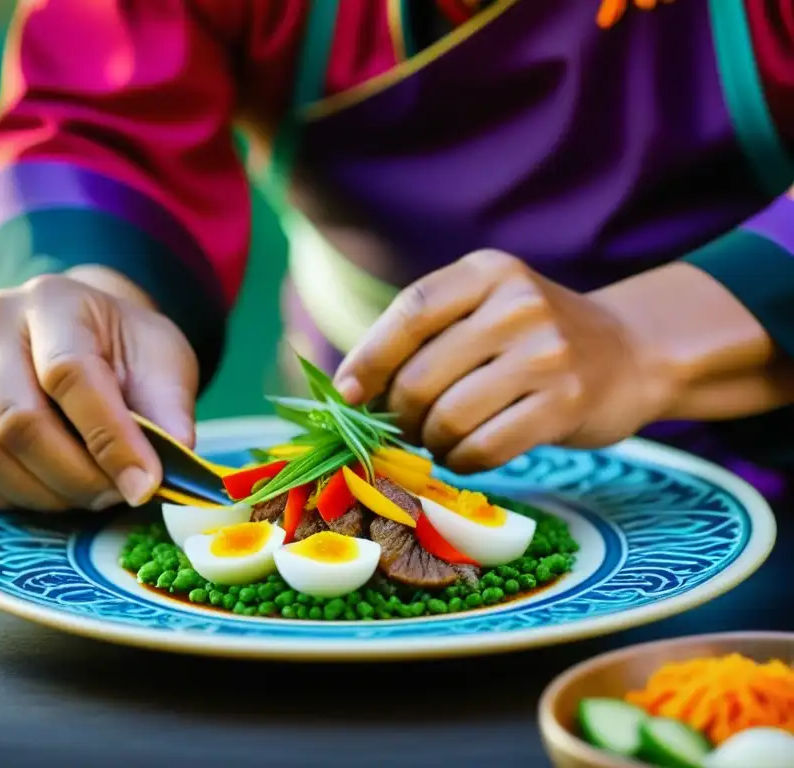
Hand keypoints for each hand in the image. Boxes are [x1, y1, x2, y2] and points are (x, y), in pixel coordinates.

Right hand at [0, 269, 198, 510]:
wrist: (87, 337)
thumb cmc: (126, 349)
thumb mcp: (164, 364)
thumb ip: (169, 414)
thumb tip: (162, 476)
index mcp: (52, 300)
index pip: (69, 373)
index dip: (109, 438)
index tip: (144, 484)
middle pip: (19, 420)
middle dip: (77, 475)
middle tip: (120, 494)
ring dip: (47, 492)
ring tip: (94, 493)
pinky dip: (19, 497)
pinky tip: (60, 491)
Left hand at [334, 250, 666, 471]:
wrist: (633, 354)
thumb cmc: (533, 338)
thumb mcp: (486, 307)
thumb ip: (427, 333)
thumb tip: (350, 389)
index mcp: (488, 272)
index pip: (410, 312)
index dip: (368, 358)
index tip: (346, 394)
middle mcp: (518, 305)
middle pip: (420, 376)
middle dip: (399, 414)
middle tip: (403, 426)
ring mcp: (546, 354)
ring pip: (448, 418)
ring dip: (430, 441)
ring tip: (438, 438)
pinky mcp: (564, 404)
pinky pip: (483, 448)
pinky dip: (461, 460)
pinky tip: (466, 452)